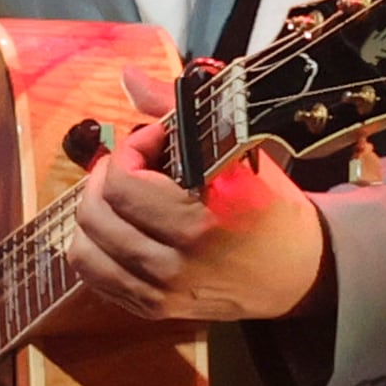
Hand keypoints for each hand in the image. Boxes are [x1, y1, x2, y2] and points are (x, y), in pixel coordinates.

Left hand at [67, 68, 326, 323]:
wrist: (299, 272)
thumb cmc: (268, 207)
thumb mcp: (237, 153)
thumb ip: (176, 113)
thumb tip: (126, 75)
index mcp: (203, 219)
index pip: (123, 183)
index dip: (129, 149)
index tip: (154, 138)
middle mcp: (179, 261)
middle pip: (97, 213)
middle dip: (103, 177)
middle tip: (130, 163)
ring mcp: (164, 292)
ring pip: (86, 247)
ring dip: (94, 210)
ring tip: (119, 194)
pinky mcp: (154, 310)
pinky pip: (95, 276)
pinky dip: (94, 246)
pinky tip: (117, 226)